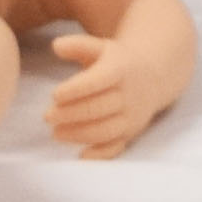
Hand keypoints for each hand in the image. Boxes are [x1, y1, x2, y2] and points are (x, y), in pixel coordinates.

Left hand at [44, 21, 179, 158]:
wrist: (154, 77)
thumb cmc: (117, 62)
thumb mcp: (101, 47)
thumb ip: (78, 45)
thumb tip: (56, 45)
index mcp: (120, 69)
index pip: (98, 81)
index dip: (76, 89)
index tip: (54, 94)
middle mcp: (128, 94)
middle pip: (98, 108)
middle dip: (70, 114)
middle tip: (47, 117)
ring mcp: (131, 116)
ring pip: (105, 130)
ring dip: (78, 134)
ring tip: (56, 133)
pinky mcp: (130, 134)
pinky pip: (116, 148)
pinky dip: (100, 155)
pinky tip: (81, 155)